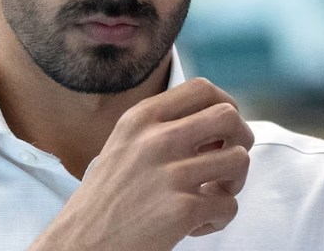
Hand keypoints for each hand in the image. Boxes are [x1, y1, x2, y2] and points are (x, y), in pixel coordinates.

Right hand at [31, 78, 254, 250]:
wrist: (82, 240)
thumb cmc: (108, 197)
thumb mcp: (125, 144)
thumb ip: (162, 127)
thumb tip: (215, 128)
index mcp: (141, 118)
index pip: (202, 89)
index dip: (225, 105)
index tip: (221, 130)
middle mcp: (156, 139)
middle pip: (229, 117)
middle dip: (240, 140)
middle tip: (225, 163)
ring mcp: (171, 174)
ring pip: (239, 160)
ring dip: (234, 182)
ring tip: (212, 194)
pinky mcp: (182, 209)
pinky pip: (230, 205)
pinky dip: (220, 218)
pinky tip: (196, 224)